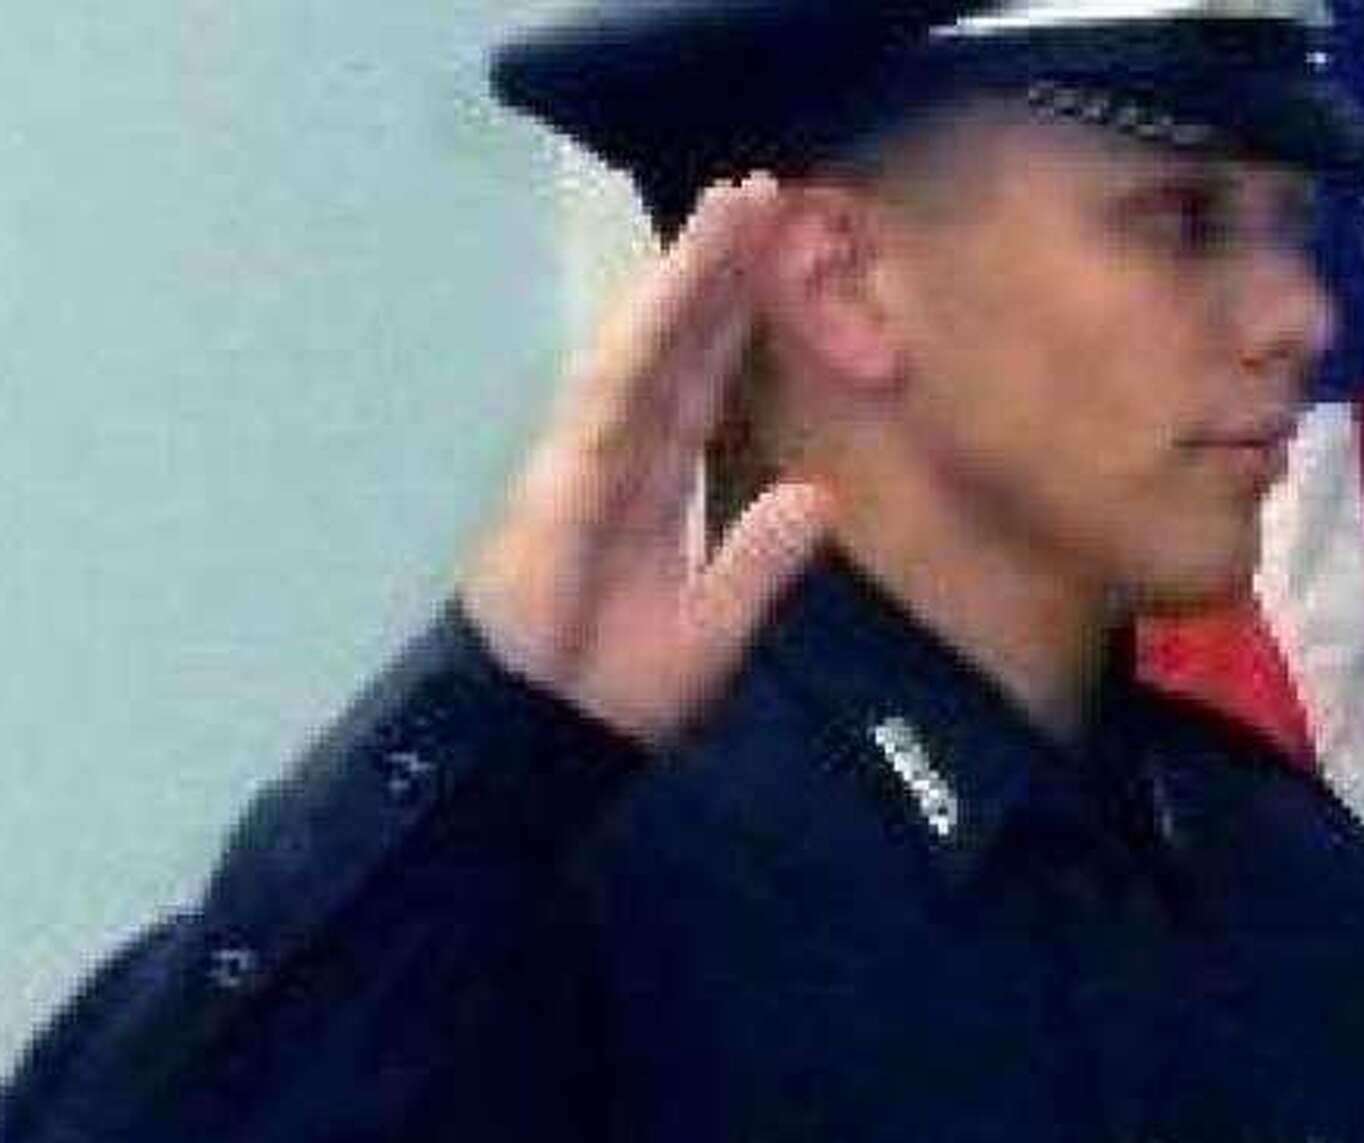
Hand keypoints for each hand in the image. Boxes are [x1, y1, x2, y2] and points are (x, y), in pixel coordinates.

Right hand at [460, 173, 829, 744]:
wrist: (547, 731)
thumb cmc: (615, 684)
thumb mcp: (715, 624)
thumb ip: (760, 560)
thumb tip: (817, 497)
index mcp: (657, 480)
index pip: (702, 378)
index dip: (734, 316)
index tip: (773, 254)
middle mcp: (621, 451)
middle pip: (675, 341)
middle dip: (714, 268)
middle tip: (759, 190)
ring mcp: (585, 456)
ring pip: (641, 346)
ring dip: (684, 276)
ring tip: (729, 208)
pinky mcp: (560, 478)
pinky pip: (606, 397)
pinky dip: (639, 340)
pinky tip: (673, 290)